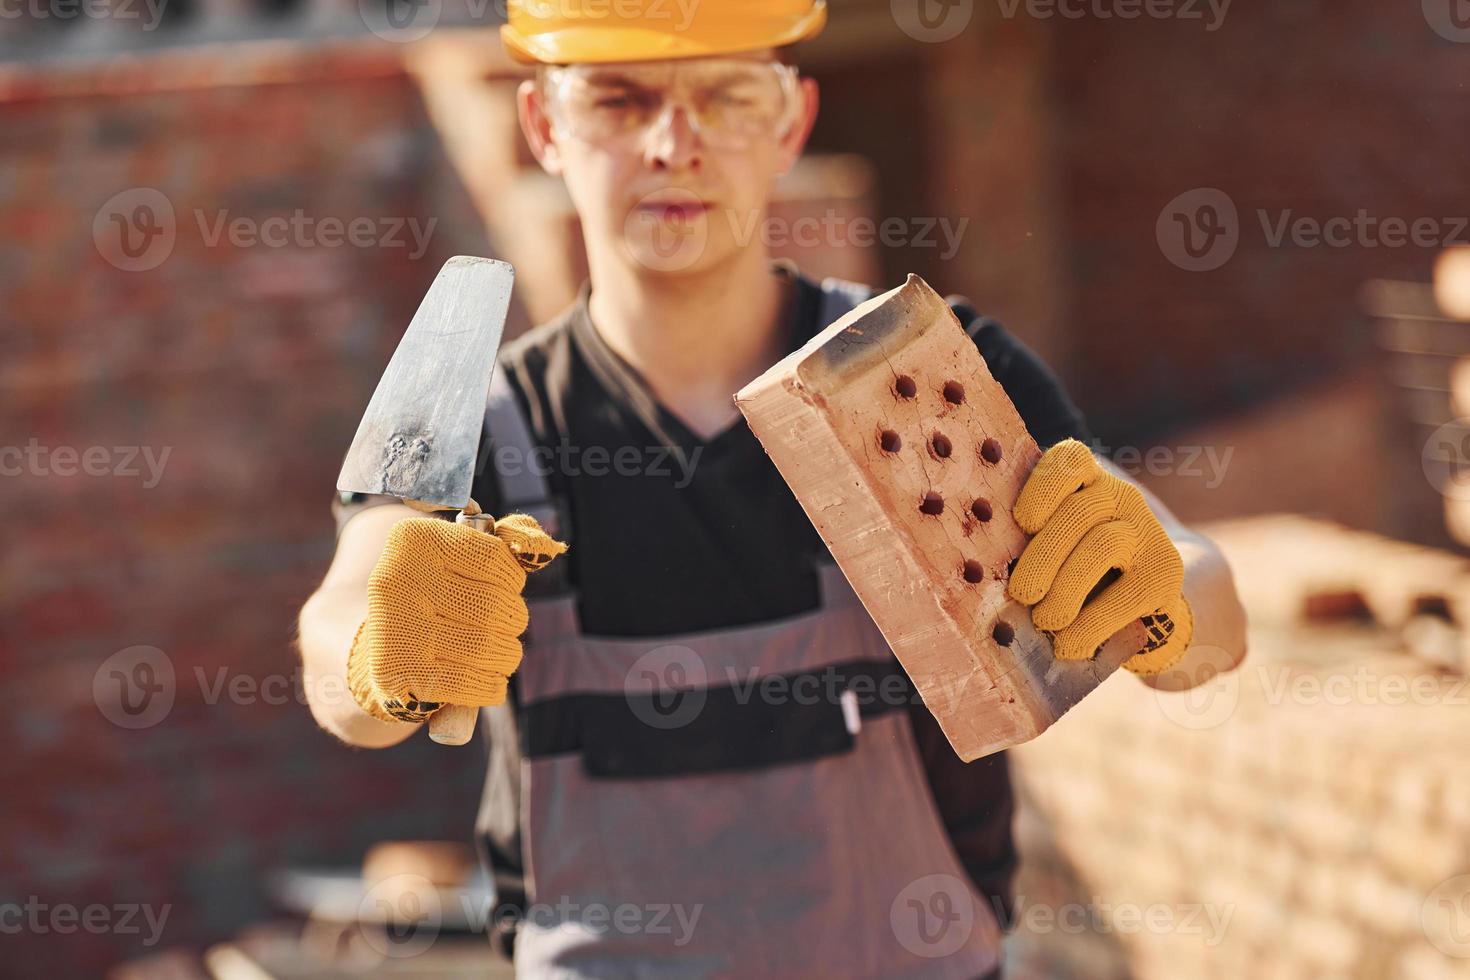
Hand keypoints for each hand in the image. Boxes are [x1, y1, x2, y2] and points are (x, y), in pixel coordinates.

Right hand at [347, 514, 566, 722]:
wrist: (384, 646)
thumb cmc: (439, 594)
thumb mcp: (465, 555)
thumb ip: (509, 542)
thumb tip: (545, 547)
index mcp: (413, 540)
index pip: (494, 558)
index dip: (512, 579)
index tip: (507, 586)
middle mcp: (396, 580)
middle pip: (494, 607)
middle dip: (514, 619)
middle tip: (508, 624)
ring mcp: (394, 629)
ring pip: (488, 647)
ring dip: (507, 654)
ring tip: (500, 652)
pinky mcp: (397, 673)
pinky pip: (471, 683)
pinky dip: (492, 685)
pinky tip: (490, 680)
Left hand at [1007, 439, 1192, 673]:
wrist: (1140, 600)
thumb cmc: (1066, 572)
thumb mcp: (1044, 549)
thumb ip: (1021, 546)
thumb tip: (979, 572)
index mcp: (1081, 481)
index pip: (1070, 460)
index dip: (1044, 486)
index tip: (1022, 522)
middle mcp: (1118, 495)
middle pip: (1080, 512)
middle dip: (1044, 556)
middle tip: (1021, 594)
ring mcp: (1145, 530)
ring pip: (1104, 545)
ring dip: (1067, 589)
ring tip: (1044, 622)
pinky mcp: (1165, 570)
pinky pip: (1128, 593)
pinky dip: (1093, 624)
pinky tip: (1071, 645)